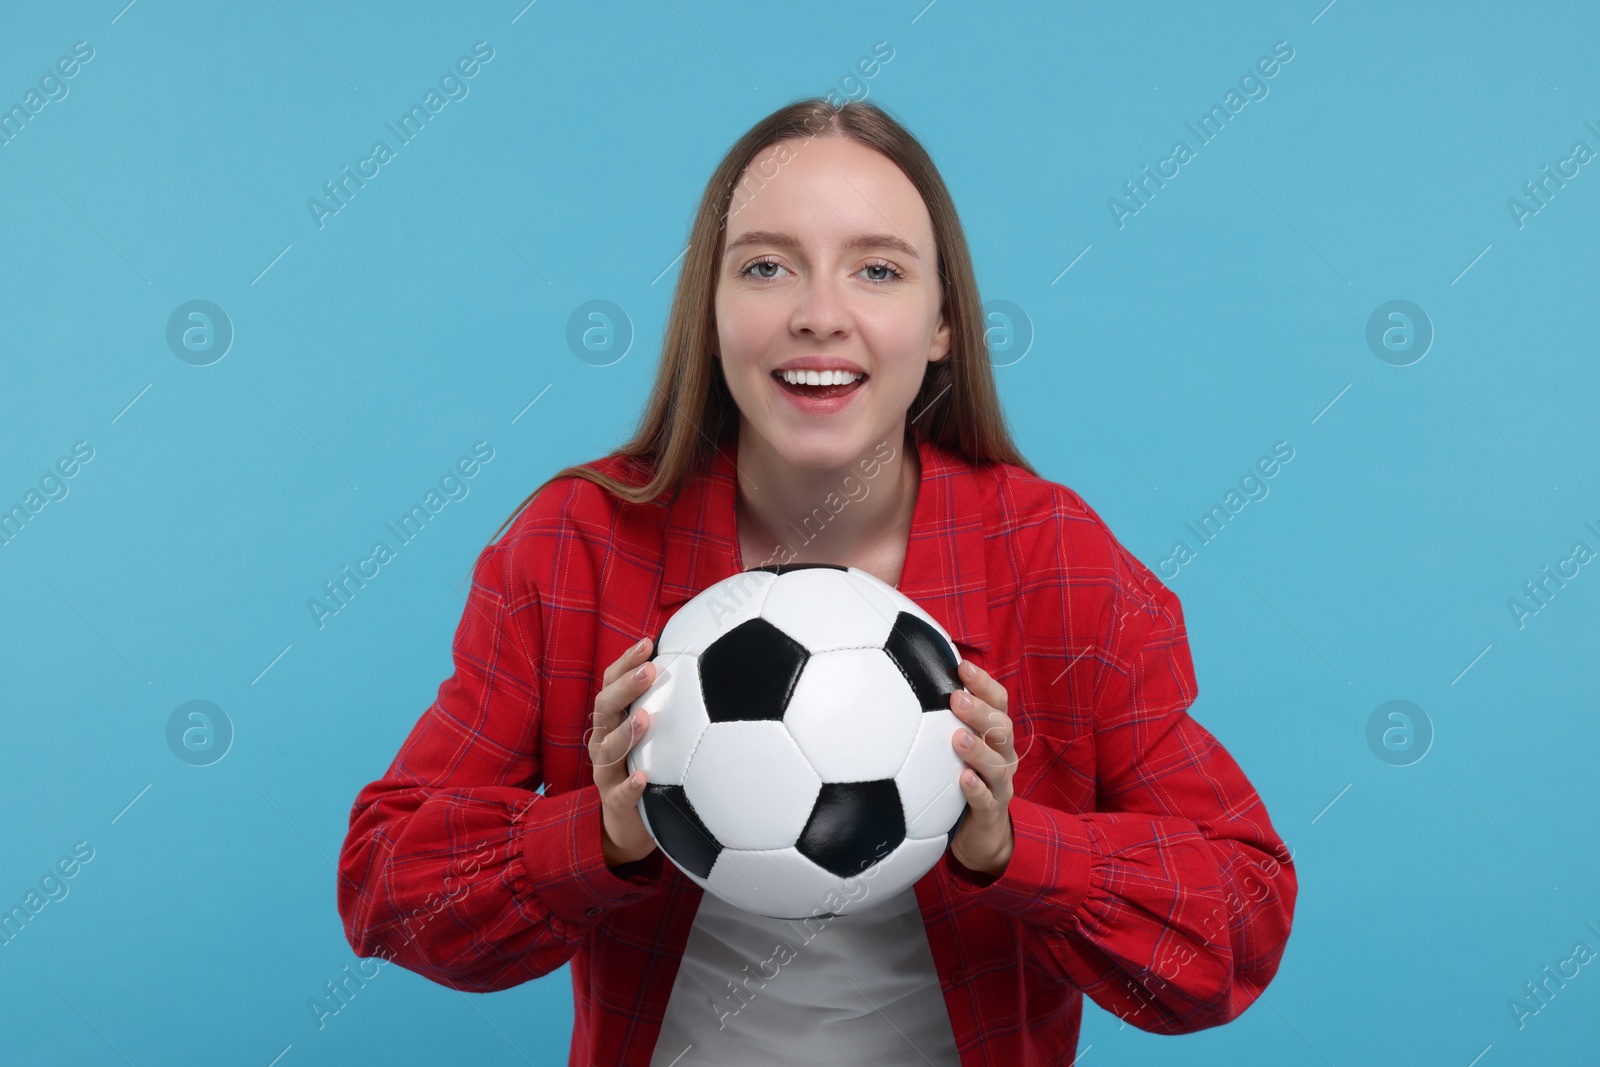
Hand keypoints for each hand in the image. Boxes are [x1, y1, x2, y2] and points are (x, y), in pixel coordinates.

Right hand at [587, 636, 658, 867]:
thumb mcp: (654, 737)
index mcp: (612, 722)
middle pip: (604, 708)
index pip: (610, 685)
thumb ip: (668, 707)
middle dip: (624, 687)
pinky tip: (643, 778)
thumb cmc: (648, 769)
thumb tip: (705, 666)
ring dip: (625, 732)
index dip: (624, 663)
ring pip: (607, 749)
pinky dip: (630, 785)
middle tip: (648, 670)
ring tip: (644, 717)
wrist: (629, 826)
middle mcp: (604, 742)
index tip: (647, 643)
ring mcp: (606, 773)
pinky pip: (619, 794)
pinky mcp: (615, 803)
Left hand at [948, 659, 1016, 877]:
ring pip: (998, 764)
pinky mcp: (992, 812)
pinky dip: (976, 789)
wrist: (980, 834)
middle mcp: (1003, 756)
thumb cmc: (961, 781)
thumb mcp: (954, 749)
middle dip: (981, 712)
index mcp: (995, 736)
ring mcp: (1000, 785)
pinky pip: (987, 800)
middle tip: (956, 698)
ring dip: (979, 750)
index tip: (962, 666)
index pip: (999, 703)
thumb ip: (941, 721)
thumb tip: (907, 683)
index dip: (985, 684)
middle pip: (1002, 729)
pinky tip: (962, 780)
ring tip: (958, 738)